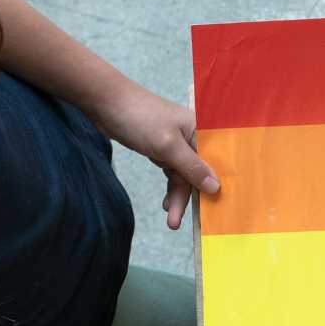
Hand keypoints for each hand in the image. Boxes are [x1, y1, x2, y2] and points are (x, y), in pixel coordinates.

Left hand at [94, 84, 220, 229]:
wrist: (106, 104)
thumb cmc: (140, 118)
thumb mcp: (168, 145)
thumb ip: (192, 167)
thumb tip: (216, 187)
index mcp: (202, 131)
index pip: (217, 162)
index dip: (218, 185)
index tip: (217, 210)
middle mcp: (194, 139)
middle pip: (200, 174)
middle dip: (191, 198)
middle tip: (181, 221)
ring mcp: (178, 146)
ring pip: (184, 178)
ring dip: (178, 198)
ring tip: (171, 220)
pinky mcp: (163, 151)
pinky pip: (173, 174)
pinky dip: (170, 189)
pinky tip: (165, 203)